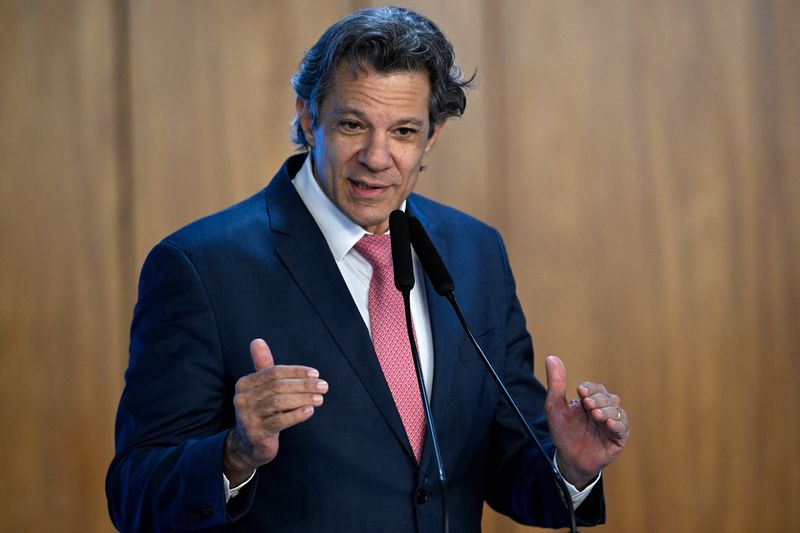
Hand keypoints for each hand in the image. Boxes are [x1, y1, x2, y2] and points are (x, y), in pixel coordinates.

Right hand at [224, 339, 327, 484]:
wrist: (247, 445)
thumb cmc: (260, 411)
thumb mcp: (261, 388)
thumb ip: (263, 366)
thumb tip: (257, 340)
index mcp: (244, 383)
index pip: (274, 372)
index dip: (296, 372)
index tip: (315, 374)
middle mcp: (242, 398)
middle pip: (278, 386)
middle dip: (303, 385)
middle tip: (324, 386)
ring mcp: (247, 417)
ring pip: (279, 402)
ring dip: (303, 398)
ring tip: (320, 398)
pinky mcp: (256, 433)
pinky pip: (279, 421)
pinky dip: (297, 414)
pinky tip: (310, 411)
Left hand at [544, 355, 628, 488]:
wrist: (569, 459)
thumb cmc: (563, 432)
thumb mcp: (555, 407)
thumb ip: (556, 384)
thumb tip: (551, 357)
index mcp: (589, 401)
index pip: (595, 388)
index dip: (590, 388)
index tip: (580, 391)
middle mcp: (603, 409)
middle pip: (607, 397)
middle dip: (598, 399)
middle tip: (588, 404)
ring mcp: (611, 423)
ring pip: (616, 410)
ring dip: (607, 410)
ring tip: (595, 414)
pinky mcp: (618, 438)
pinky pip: (623, 427)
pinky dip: (617, 423)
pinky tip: (607, 424)